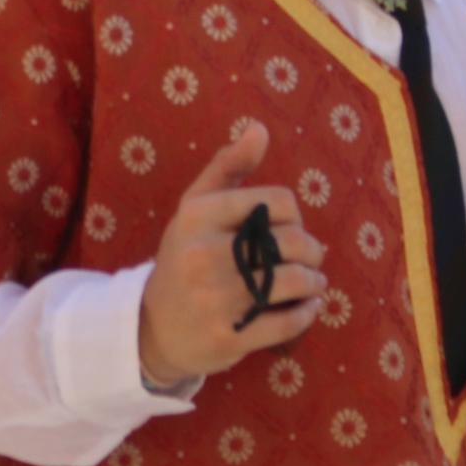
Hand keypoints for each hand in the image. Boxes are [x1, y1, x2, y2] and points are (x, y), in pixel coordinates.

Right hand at [135, 120, 325, 393]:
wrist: (151, 328)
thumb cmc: (185, 260)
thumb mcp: (195, 210)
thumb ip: (228, 167)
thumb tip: (259, 128)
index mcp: (198, 216)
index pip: (278, 202)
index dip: (292, 215)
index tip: (284, 228)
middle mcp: (205, 254)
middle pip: (293, 241)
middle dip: (311, 251)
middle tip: (309, 260)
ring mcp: (217, 298)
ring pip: (296, 281)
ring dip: (314, 282)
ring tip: (311, 283)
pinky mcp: (230, 336)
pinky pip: (290, 321)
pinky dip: (307, 313)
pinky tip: (305, 307)